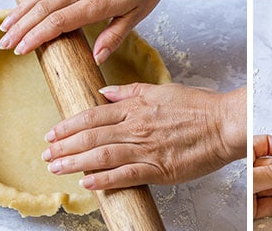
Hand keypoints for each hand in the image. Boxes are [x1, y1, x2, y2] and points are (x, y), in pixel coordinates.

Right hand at [0, 0, 161, 63]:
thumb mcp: (137, 16)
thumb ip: (115, 36)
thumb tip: (96, 58)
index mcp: (96, 3)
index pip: (58, 21)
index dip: (36, 35)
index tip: (21, 49)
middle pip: (44, 10)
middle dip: (21, 28)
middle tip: (4, 45)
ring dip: (21, 13)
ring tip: (4, 29)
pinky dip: (31, 0)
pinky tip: (20, 9)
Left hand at [42, 84, 246, 188]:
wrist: (225, 124)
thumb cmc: (199, 106)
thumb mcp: (163, 90)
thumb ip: (131, 91)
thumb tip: (104, 91)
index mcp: (137, 106)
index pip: (94, 115)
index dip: (70, 125)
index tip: (52, 133)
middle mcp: (137, 126)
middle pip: (92, 136)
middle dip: (64, 146)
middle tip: (46, 154)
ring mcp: (147, 148)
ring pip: (102, 155)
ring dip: (74, 162)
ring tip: (55, 168)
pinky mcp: (159, 168)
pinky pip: (125, 175)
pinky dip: (104, 179)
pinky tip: (87, 182)